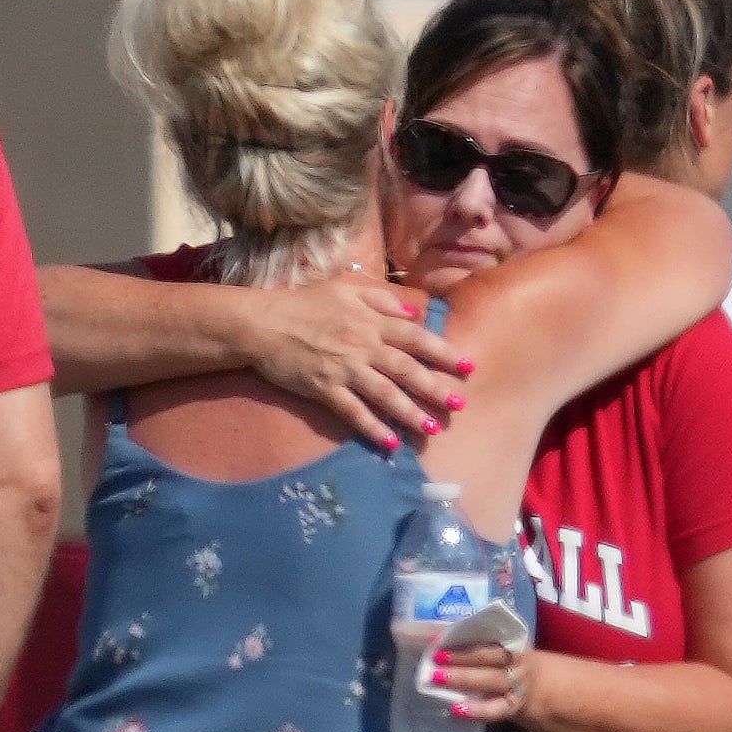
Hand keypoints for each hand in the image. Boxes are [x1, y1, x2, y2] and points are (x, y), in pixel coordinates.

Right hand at [238, 276, 472, 451]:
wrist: (263, 324)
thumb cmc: (304, 304)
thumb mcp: (345, 289)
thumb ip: (380, 299)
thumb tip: (411, 312)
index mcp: (371, 321)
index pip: (416, 338)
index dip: (444, 352)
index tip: (468, 366)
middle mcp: (363, 346)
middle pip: (406, 369)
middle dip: (435, 388)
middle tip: (458, 405)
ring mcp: (344, 369)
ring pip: (385, 394)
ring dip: (410, 412)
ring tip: (432, 429)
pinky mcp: (324, 389)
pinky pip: (353, 411)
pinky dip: (373, 427)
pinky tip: (391, 442)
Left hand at [429, 632, 537, 726]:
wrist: (536, 687)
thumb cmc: (502, 660)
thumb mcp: (495, 645)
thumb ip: (470, 638)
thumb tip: (424, 632)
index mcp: (509, 639)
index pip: (486, 633)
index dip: (462, 633)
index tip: (437, 637)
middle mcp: (514, 660)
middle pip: (489, 657)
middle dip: (462, 657)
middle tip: (435, 657)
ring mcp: (515, 684)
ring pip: (491, 681)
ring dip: (464, 680)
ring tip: (437, 679)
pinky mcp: (511, 707)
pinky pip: (495, 710)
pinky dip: (476, 711)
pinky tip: (455, 711)